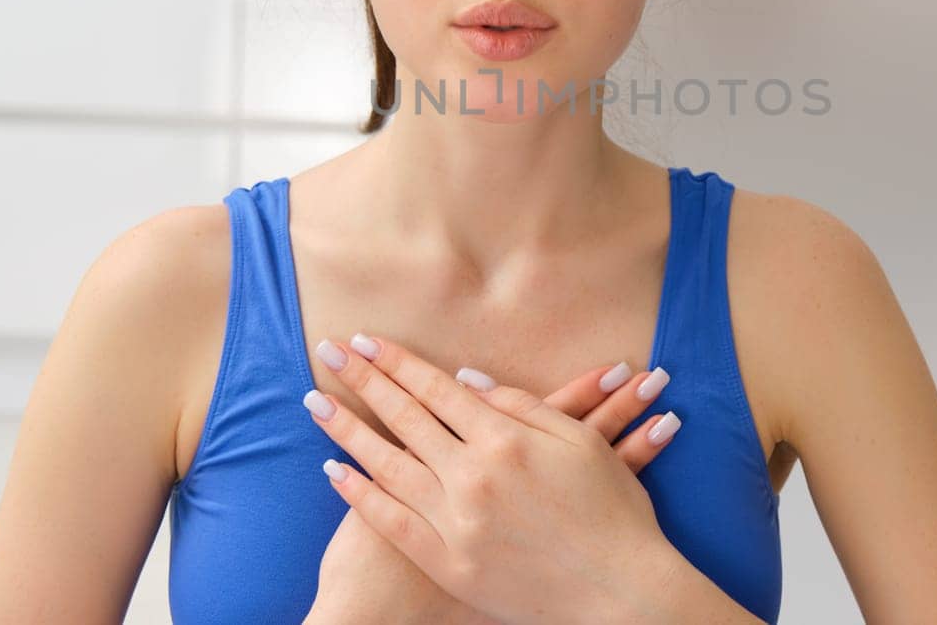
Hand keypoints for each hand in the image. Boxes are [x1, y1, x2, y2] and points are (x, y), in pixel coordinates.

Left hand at [302, 348, 678, 624]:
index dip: (399, 362)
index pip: (437, 389)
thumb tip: (467, 381)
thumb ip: (521, 407)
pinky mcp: (448, 564)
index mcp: (506, 440)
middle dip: (364, 381)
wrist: (621, 594)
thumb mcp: (580, 444)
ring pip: (387, 465)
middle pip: (405, 417)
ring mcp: (456, 522)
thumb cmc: (611, 514)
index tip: (366, 340)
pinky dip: (360, 495)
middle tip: (330, 352)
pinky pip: (392, 522)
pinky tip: (335, 471)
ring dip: (346, 430)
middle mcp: (473, 476)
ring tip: (315, 403)